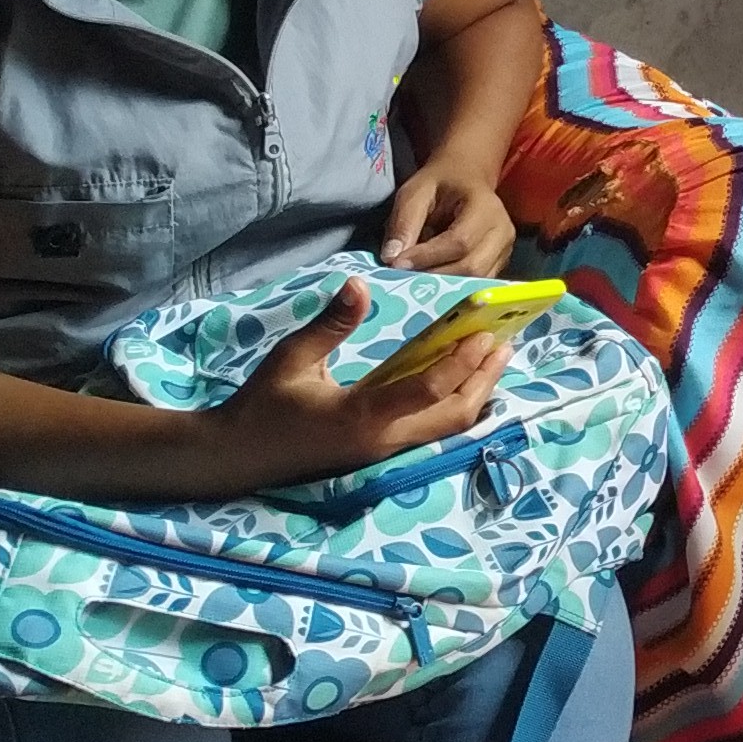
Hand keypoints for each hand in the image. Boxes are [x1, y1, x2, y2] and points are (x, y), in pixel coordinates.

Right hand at [202, 277, 516, 489]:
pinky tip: (462, 380)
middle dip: (483, 380)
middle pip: (453, 416)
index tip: (484, 333)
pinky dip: (454, 405)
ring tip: (493, 358)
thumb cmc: (263, 405)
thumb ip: (331, 324)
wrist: (238, 457)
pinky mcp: (381, 454)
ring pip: (446, 428)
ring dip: (475, 394)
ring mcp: (384, 453)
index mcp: (361, 417)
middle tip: (504, 343)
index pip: (426, 390)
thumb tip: (359, 284)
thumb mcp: (291, 358)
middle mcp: (382, 441)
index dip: (461, 362)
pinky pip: (431, 432)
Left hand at [383, 157, 514, 275]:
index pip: (459, 241)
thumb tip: (391, 258)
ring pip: (475, 280)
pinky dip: (452, 286)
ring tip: (416, 278)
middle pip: (471, 267)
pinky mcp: (500, 264)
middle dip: (434, 276)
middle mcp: (503, 232)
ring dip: (442, 285)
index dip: (427, 256)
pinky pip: (476, 284)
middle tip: (403, 276)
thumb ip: (404, 222)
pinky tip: (432, 279)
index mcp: (486, 207)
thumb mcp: (415, 192)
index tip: (396, 263)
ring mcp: (505, 250)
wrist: (467, 177)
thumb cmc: (441, 182)